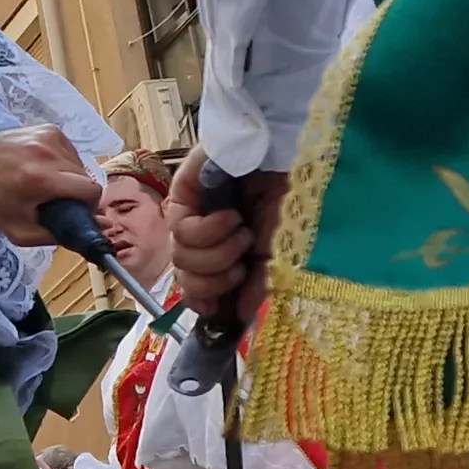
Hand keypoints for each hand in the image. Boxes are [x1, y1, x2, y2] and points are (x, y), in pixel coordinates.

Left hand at [0, 124, 103, 247]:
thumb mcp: (18, 229)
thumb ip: (59, 234)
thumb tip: (103, 225)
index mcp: (41, 179)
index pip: (92, 191)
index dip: (89, 206)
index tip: (75, 211)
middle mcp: (49, 153)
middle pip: (87, 178)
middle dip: (76, 193)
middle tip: (56, 200)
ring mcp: (50, 137)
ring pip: (80, 165)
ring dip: (69, 177)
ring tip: (44, 182)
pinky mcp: (49, 128)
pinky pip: (69, 152)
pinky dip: (62, 163)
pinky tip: (41, 167)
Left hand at [164, 169, 289, 322]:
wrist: (283, 151)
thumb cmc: (287, 194)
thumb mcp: (278, 247)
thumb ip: (259, 281)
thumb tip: (240, 317)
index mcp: (225, 252)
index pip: (198, 289)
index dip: (204, 302)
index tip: (220, 309)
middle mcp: (204, 238)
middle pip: (187, 280)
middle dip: (214, 281)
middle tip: (240, 266)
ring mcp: (190, 217)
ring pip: (182, 260)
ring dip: (218, 254)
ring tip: (242, 233)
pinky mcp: (181, 197)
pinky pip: (182, 231)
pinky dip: (210, 230)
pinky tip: (229, 218)